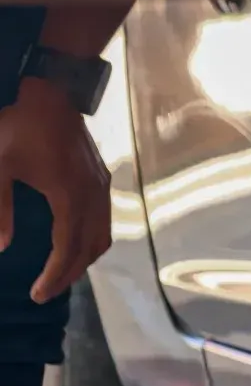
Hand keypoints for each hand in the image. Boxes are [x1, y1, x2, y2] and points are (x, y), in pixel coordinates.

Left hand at [0, 77, 111, 302]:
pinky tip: (76, 242)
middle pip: (90, 248)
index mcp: (69, 196)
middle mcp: (93, 196)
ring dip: (85, 259)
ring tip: (62, 273)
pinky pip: (105, 220)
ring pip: (102, 236)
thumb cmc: (19, 126)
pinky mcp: (102, 179)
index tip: (38, 294)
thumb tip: (0, 247)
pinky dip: (93, 240)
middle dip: (70, 274)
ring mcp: (102, 187)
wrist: (52, 91)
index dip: (55, 275)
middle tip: (46, 292)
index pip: (68, 248)